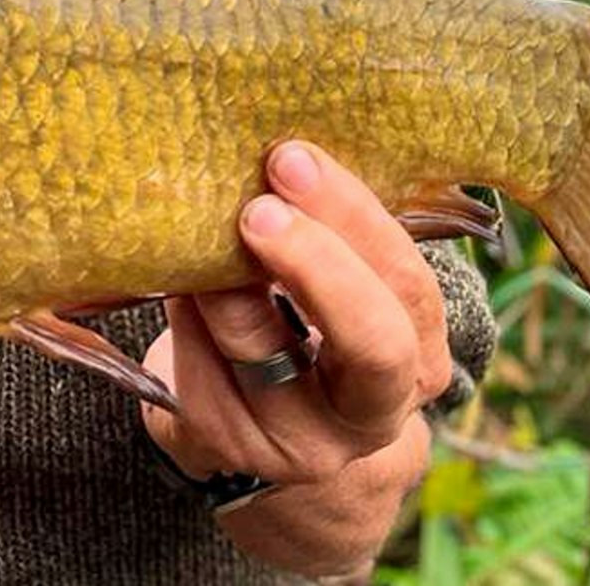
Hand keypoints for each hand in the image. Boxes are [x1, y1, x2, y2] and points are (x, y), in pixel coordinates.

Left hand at [141, 142, 450, 574]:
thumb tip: (280, 144)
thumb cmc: (314, 323)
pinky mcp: (225, 444)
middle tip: (258, 207)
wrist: (275, 429)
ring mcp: (297, 439)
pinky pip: (199, 367)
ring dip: (224, 278)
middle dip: (316, 262)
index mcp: (414, 359)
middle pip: (371, 342)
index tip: (293, 160)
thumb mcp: (344, 286)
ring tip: (196, 223)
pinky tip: (175, 273)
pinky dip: (184, 311)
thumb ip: (334, 234)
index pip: (407, 289)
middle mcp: (370, 414)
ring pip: (262, 350)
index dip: (355, 220)